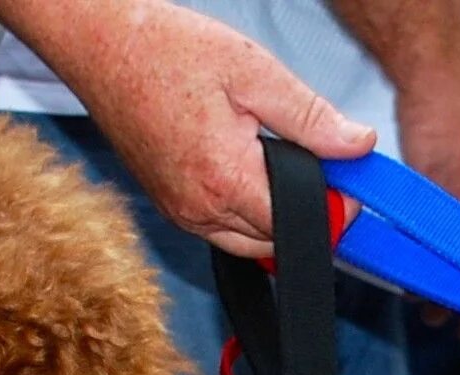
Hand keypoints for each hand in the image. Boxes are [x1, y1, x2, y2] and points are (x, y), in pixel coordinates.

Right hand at [0, 0, 375, 254]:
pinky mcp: (172, 210)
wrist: (100, 47)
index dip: (334, 211)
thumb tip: (358, 145)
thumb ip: (311, 117)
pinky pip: (223, 231)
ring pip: (251, 243)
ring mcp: (183, 216)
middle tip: (328, 176)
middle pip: (277, 242)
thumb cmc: (166, 49)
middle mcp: (200, 210)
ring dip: (276, 219)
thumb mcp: (253, 71)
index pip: (299, 223)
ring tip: (285, 168)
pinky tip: (250, 175)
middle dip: (308, 218)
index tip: (354, 188)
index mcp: (225, 178)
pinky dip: (246, 214)